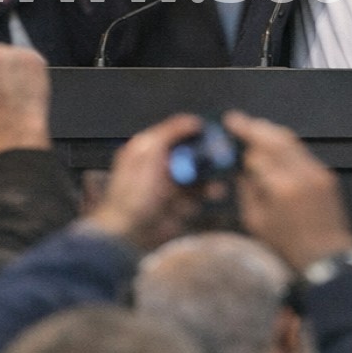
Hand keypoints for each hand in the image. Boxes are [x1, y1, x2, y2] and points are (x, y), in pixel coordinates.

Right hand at [0, 43, 50, 152]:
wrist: (14, 124)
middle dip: (4, 64)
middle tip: (7, 84)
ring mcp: (13, 52)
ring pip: (16, 53)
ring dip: (19, 65)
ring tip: (17, 86)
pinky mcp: (32, 57)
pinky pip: (33, 58)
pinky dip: (33, 70)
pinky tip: (28, 83)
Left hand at [82, 113, 204, 249]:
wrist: (131, 231)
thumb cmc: (132, 192)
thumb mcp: (149, 152)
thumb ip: (170, 133)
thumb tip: (191, 121)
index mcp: (148, 150)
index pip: (176, 134)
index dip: (195, 133)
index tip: (212, 133)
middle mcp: (160, 166)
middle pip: (191, 154)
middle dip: (207, 156)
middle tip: (220, 157)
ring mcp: (170, 187)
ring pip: (199, 176)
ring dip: (209, 178)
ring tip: (217, 181)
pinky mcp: (179, 206)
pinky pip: (199, 196)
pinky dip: (206, 195)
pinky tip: (209, 194)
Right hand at [227, 111, 351, 271]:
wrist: (328, 257)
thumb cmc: (287, 245)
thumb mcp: (256, 222)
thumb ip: (248, 191)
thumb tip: (243, 168)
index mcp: (281, 187)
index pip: (257, 153)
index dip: (243, 143)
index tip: (230, 130)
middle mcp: (301, 172)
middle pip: (276, 137)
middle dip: (255, 127)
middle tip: (237, 119)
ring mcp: (317, 171)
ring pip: (291, 141)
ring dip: (271, 131)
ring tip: (253, 127)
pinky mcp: (326, 174)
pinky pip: (302, 152)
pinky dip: (286, 145)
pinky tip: (274, 146)